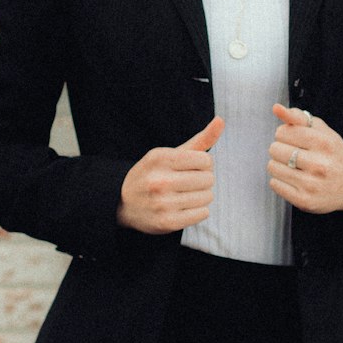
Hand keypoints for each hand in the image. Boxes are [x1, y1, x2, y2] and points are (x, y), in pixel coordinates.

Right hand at [116, 116, 224, 233]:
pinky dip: (198, 211)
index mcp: (160, 158)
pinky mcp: (167, 222)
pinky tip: (184, 208)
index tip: (191, 167)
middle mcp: (160, 180)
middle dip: (203, 180)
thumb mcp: (170, 153)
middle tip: (187, 183)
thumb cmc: (154, 174)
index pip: (206, 159)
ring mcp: (162, 203)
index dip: (203, 164)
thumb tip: (221, 120)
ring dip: (201, 196)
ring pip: (208, 197)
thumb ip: (199, 139)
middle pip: (208, 179)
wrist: (122, 202)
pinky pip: (203, 214)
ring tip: (184, 196)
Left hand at [267, 104, 342, 214]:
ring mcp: (311, 184)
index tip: (292, 139)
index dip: (283, 134)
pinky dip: (278, 180)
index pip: (283, 132)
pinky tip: (291, 179)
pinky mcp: (304, 200)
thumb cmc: (333, 154)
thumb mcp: (322, 131)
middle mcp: (319, 164)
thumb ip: (298, 117)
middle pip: (275, 149)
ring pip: (273, 167)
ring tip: (291, 166)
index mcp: (324, 143)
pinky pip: (275, 184)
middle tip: (291, 153)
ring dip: (278, 165)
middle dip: (280, 149)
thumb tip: (276, 108)